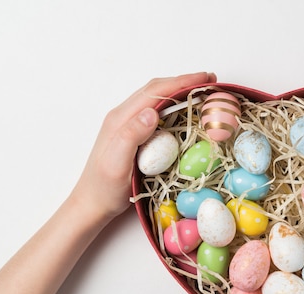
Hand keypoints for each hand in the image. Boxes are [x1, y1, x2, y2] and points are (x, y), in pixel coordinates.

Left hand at [70, 72, 216, 224]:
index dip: (182, 82)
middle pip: (156, 90)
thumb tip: (152, 113)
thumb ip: (131, 136)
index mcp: (121, 119)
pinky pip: (156, 112)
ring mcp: (128, 125)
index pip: (155, 92)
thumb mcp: (117, 164)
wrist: (92, 204)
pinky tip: (186, 111)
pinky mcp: (133, 134)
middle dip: (184, 82)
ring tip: (203, 92)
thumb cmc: (105, 188)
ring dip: (180, 91)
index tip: (205, 79)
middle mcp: (124, 117)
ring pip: (156, 99)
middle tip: (210, 81)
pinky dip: (175, 106)